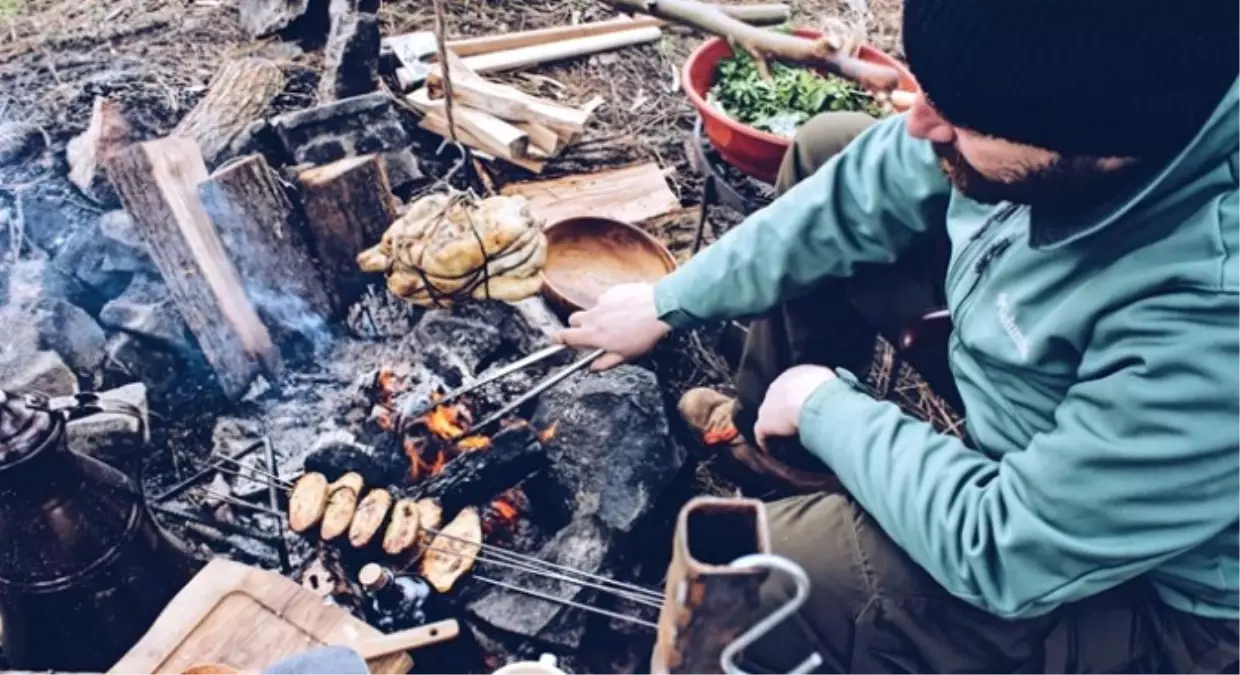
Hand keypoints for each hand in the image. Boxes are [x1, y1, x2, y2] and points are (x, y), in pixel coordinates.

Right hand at [555, 282, 670, 370]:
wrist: (659, 307)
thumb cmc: (644, 334)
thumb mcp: (625, 355)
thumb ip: (605, 362)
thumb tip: (592, 367)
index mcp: (593, 335)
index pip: (564, 336)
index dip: (559, 339)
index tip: (559, 340)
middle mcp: (593, 317)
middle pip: (573, 320)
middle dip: (579, 326)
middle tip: (594, 332)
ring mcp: (601, 301)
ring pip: (591, 309)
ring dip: (598, 315)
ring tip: (617, 321)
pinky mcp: (612, 291)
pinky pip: (606, 298)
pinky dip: (612, 304)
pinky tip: (627, 309)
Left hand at [754, 365, 836, 449]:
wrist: (812, 398)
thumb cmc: (824, 388)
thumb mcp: (827, 379)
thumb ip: (821, 383)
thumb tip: (825, 391)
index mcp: (793, 375)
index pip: (791, 386)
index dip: (796, 398)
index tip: (804, 408)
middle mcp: (777, 386)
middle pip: (777, 399)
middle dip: (783, 409)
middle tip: (795, 422)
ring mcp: (767, 404)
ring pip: (768, 414)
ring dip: (774, 424)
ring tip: (783, 436)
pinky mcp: (764, 422)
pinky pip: (761, 433)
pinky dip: (765, 440)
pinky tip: (770, 449)